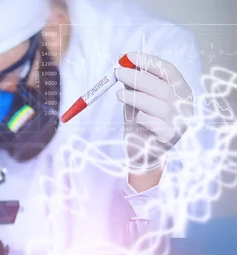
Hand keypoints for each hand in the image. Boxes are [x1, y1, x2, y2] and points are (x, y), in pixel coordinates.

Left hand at [115, 52, 193, 171]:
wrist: (143, 151)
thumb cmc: (141, 120)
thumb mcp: (136, 98)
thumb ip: (133, 82)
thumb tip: (123, 60)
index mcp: (180, 89)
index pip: (168, 70)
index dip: (148, 62)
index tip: (127, 56)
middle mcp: (185, 104)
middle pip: (163, 87)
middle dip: (138, 78)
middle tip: (117, 73)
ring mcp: (181, 121)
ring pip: (159, 105)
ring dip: (135, 97)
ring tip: (119, 95)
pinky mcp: (171, 137)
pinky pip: (156, 124)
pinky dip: (143, 118)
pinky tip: (136, 118)